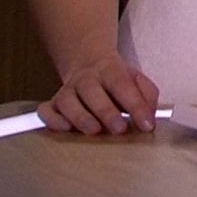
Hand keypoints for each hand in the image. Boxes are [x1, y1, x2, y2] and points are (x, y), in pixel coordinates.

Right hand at [37, 53, 159, 134]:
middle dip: (106, 112)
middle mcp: (86, 79)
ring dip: (80, 117)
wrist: (89, 65)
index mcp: (110, 70)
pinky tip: (65, 129)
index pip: (122, 84)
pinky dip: (52, 120)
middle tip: (120, 129)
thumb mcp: (137, 80)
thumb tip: (150, 116)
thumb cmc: (116, 80)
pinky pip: (46, 111)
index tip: (146, 125)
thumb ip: (147, 95)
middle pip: (93, 92)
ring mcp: (68, 91)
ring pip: (68, 101)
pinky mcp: (53, 104)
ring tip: (94, 131)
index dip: (135, 105)